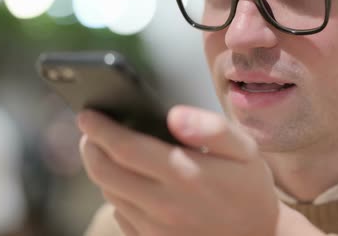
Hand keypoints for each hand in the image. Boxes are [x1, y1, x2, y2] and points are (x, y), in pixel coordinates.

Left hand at [78, 105, 280, 235]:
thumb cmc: (250, 188)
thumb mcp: (245, 150)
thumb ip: (212, 127)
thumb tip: (174, 115)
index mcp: (184, 174)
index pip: (124, 147)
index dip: (100, 128)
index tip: (87, 114)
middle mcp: (163, 204)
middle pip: (104, 172)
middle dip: (90, 146)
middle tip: (90, 130)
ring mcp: (155, 229)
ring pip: (109, 193)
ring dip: (100, 169)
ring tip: (104, 150)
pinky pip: (120, 216)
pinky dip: (114, 193)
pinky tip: (126, 180)